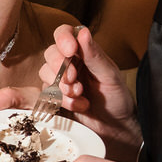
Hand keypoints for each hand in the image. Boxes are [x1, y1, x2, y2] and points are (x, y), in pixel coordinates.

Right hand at [0, 25, 141, 161]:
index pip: (64, 33)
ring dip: (61, 87)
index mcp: (83, 51)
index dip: (63, 39)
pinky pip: (44, 95)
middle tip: (74, 81)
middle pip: (50, 54)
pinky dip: (60, 101)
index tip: (71, 50)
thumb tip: (83, 32)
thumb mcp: (110, 76)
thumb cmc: (117, 99)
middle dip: (60, 67)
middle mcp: (69, 63)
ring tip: (80, 95)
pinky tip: (78, 106)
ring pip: (45, 74)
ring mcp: (59, 82)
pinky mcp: (53, 100)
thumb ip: (95, 55)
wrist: (116, 129)